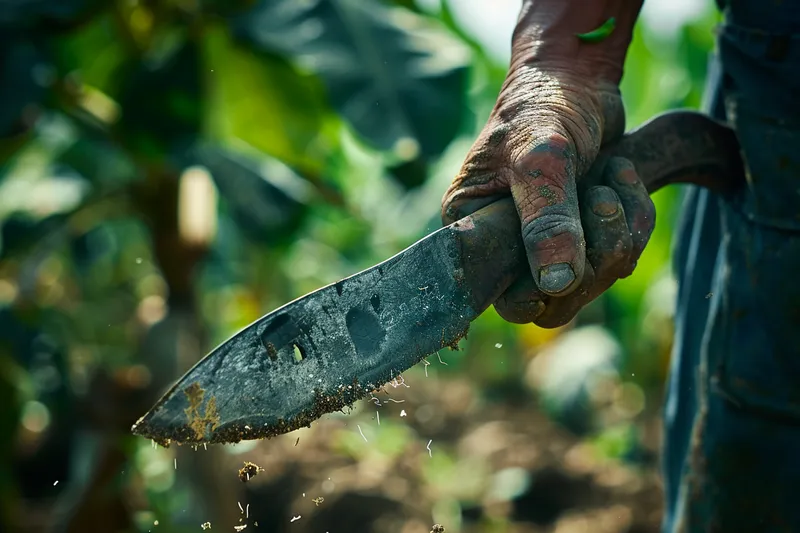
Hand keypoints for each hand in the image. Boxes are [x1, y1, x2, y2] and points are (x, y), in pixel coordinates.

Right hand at [442, 66, 654, 327]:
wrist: (578, 77)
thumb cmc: (542, 107)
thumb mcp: (540, 158)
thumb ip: (546, 218)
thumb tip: (556, 283)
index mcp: (473, 230)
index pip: (500, 295)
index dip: (538, 287)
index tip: (569, 247)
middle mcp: (505, 246)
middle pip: (553, 301)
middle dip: (593, 257)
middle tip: (601, 200)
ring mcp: (547, 245)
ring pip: (592, 282)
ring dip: (619, 231)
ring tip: (611, 178)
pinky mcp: (584, 237)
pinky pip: (620, 257)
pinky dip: (634, 218)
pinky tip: (622, 175)